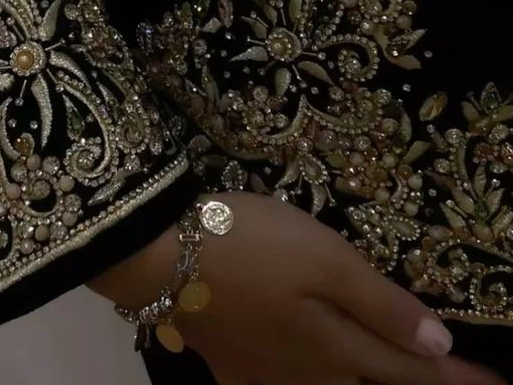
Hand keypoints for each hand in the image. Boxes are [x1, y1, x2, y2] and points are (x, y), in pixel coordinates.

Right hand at [90, 192, 505, 384]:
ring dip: (360, 381)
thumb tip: (437, 345)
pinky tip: (295, 376)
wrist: (162, 256)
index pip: (409, 370)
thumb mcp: (324, 259)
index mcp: (334, 347)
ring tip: (380, 369)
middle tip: (444, 376)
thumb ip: (380, 305)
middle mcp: (305, 373)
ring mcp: (262, 372)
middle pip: (369, 384)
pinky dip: (302, 383)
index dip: (454, 379)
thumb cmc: (252, 245)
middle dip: (413, 382)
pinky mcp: (228, 362)